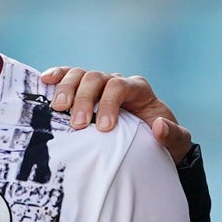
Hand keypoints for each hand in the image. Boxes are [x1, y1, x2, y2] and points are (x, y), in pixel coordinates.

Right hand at [40, 64, 196, 164]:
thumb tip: (159, 127)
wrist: (153, 146)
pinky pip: (69, 77)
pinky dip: (57, 76)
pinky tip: (44, 81)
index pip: (119, 86)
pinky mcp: (85, 93)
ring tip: (58, 109)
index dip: (109, 103)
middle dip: (85, 99)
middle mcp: (117, 83)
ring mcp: (99, 86)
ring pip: (79, 75)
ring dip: (67, 89)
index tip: (104, 128)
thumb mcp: (177, 143)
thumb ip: (173, 135)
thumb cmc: (163, 144)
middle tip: (78, 125)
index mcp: (139, 90)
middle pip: (95, 78)